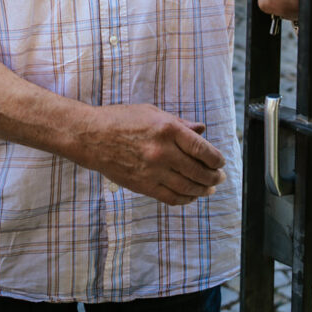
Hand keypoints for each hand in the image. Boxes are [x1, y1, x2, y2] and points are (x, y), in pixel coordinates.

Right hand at [76, 103, 225, 205]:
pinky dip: (185, 199)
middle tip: (219, 177)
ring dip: (203, 190)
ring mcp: (153, 171)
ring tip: (209, 188)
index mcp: (168, 129)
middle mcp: (163, 152)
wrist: (91, 137)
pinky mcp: (143, 186)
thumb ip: (180, 123)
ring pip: (188, 187)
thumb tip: (202, 130)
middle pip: (199, 171)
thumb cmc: (121, 120)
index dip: (217, 160)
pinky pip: (171, 198)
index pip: (203, 150)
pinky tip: (191, 195)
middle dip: (214, 177)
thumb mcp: (153, 112)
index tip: (221, 162)